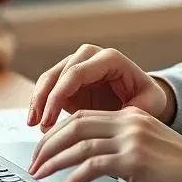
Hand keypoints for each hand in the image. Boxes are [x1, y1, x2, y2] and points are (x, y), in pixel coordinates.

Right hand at [26, 45, 172, 130]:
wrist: (141, 98)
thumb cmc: (146, 98)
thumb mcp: (148, 104)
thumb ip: (132, 110)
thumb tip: (110, 122)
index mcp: (110, 58)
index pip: (77, 72)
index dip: (59, 95)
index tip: (51, 120)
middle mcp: (90, 56)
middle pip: (60, 73)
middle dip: (46, 100)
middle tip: (40, 125)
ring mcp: (76, 65)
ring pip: (49, 78)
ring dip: (38, 101)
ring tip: (33, 124)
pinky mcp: (67, 79)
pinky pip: (47, 88)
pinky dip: (40, 104)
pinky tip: (35, 122)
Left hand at [27, 108, 181, 181]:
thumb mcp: (150, 148)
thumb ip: (125, 147)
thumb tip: (92, 162)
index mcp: (132, 116)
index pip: (85, 117)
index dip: (58, 132)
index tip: (44, 150)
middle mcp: (130, 122)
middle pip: (76, 125)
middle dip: (48, 144)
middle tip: (33, 163)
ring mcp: (132, 139)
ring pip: (79, 144)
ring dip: (53, 161)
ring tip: (39, 176)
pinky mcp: (135, 160)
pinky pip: (93, 166)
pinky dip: (73, 178)